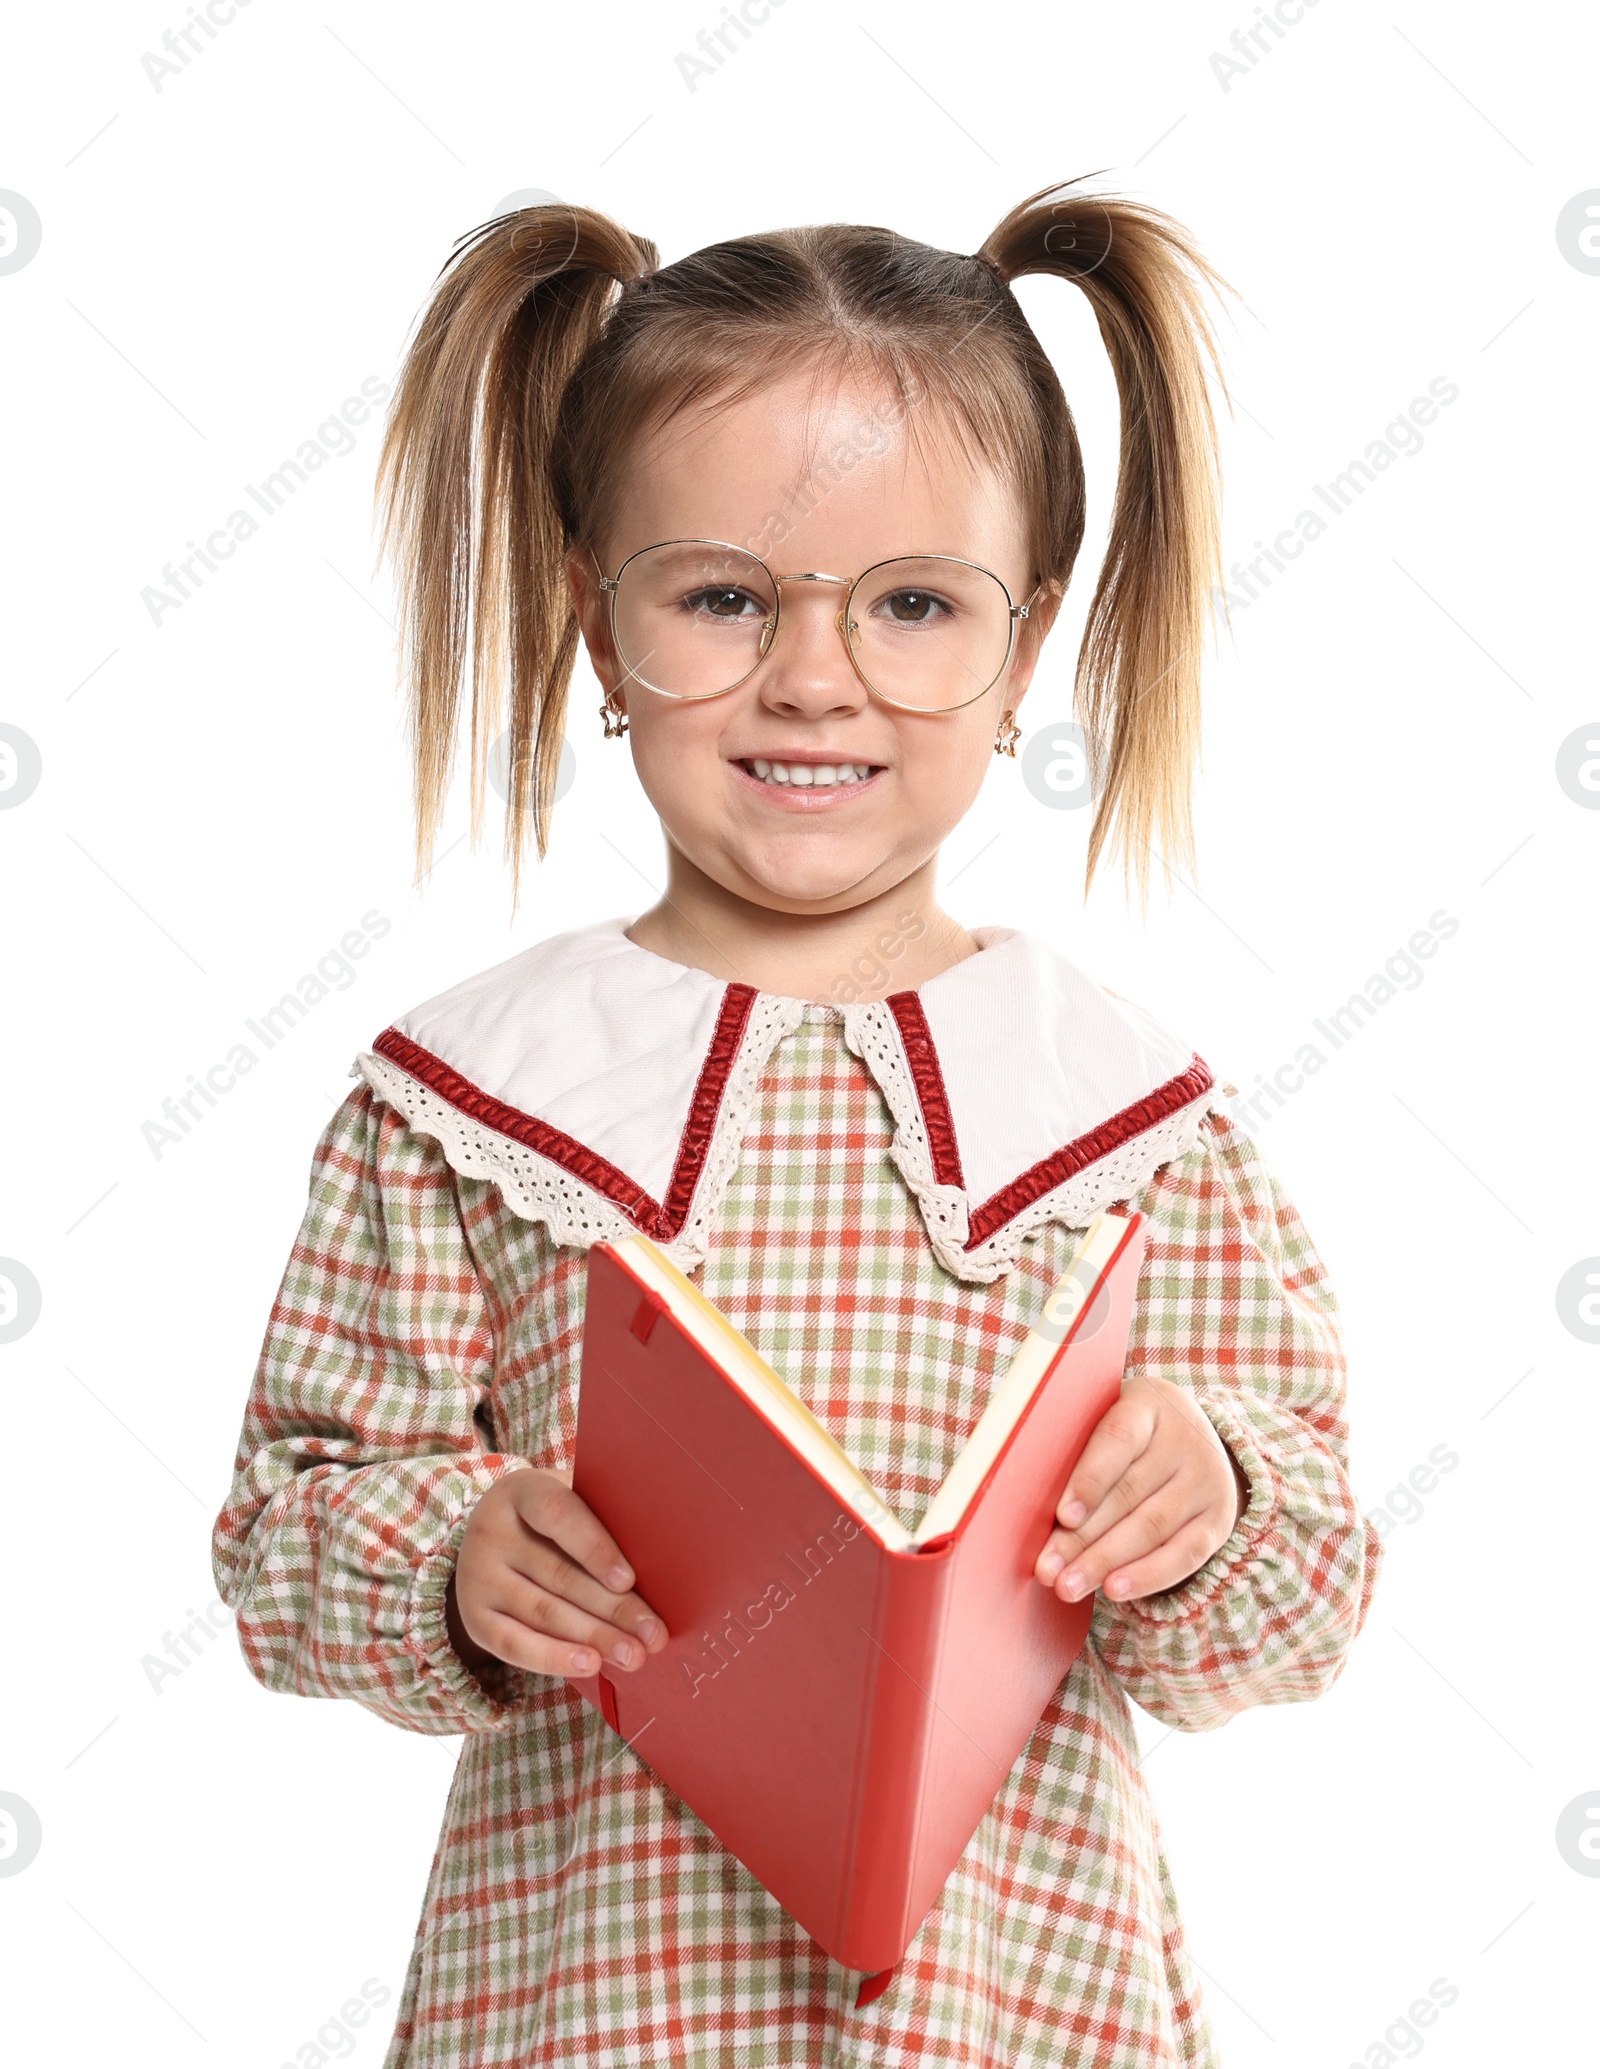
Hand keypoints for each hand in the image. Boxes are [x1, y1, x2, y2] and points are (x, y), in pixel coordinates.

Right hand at [447, 1465, 669, 1682]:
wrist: (493, 1541)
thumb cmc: (555, 1521)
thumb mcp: (571, 1500)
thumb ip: (604, 1516)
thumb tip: (663, 1551)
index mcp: (522, 1492)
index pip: (559, 1515)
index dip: (594, 1547)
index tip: (628, 1579)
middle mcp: (492, 1532)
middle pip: (559, 1574)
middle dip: (613, 1608)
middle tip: (654, 1634)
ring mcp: (477, 1577)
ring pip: (543, 1613)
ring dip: (594, 1638)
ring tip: (634, 1655)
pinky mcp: (475, 1619)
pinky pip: (515, 1646)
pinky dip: (554, 1659)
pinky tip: (591, 1665)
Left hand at [1035, 1376, 1248, 1605]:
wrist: (1191, 1436)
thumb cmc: (1125, 1434)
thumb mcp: (1103, 1420)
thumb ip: (1075, 1450)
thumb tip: (1031, 1505)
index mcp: (1147, 1404)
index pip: (1119, 1439)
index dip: (1090, 1479)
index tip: (1062, 1516)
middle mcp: (1184, 1437)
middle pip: (1129, 1493)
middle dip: (1083, 1538)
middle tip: (1047, 1569)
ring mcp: (1207, 1478)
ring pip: (1152, 1527)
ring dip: (1106, 1562)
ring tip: (1069, 1586)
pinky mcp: (1218, 1517)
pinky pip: (1183, 1555)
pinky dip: (1146, 1576)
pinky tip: (1114, 1589)